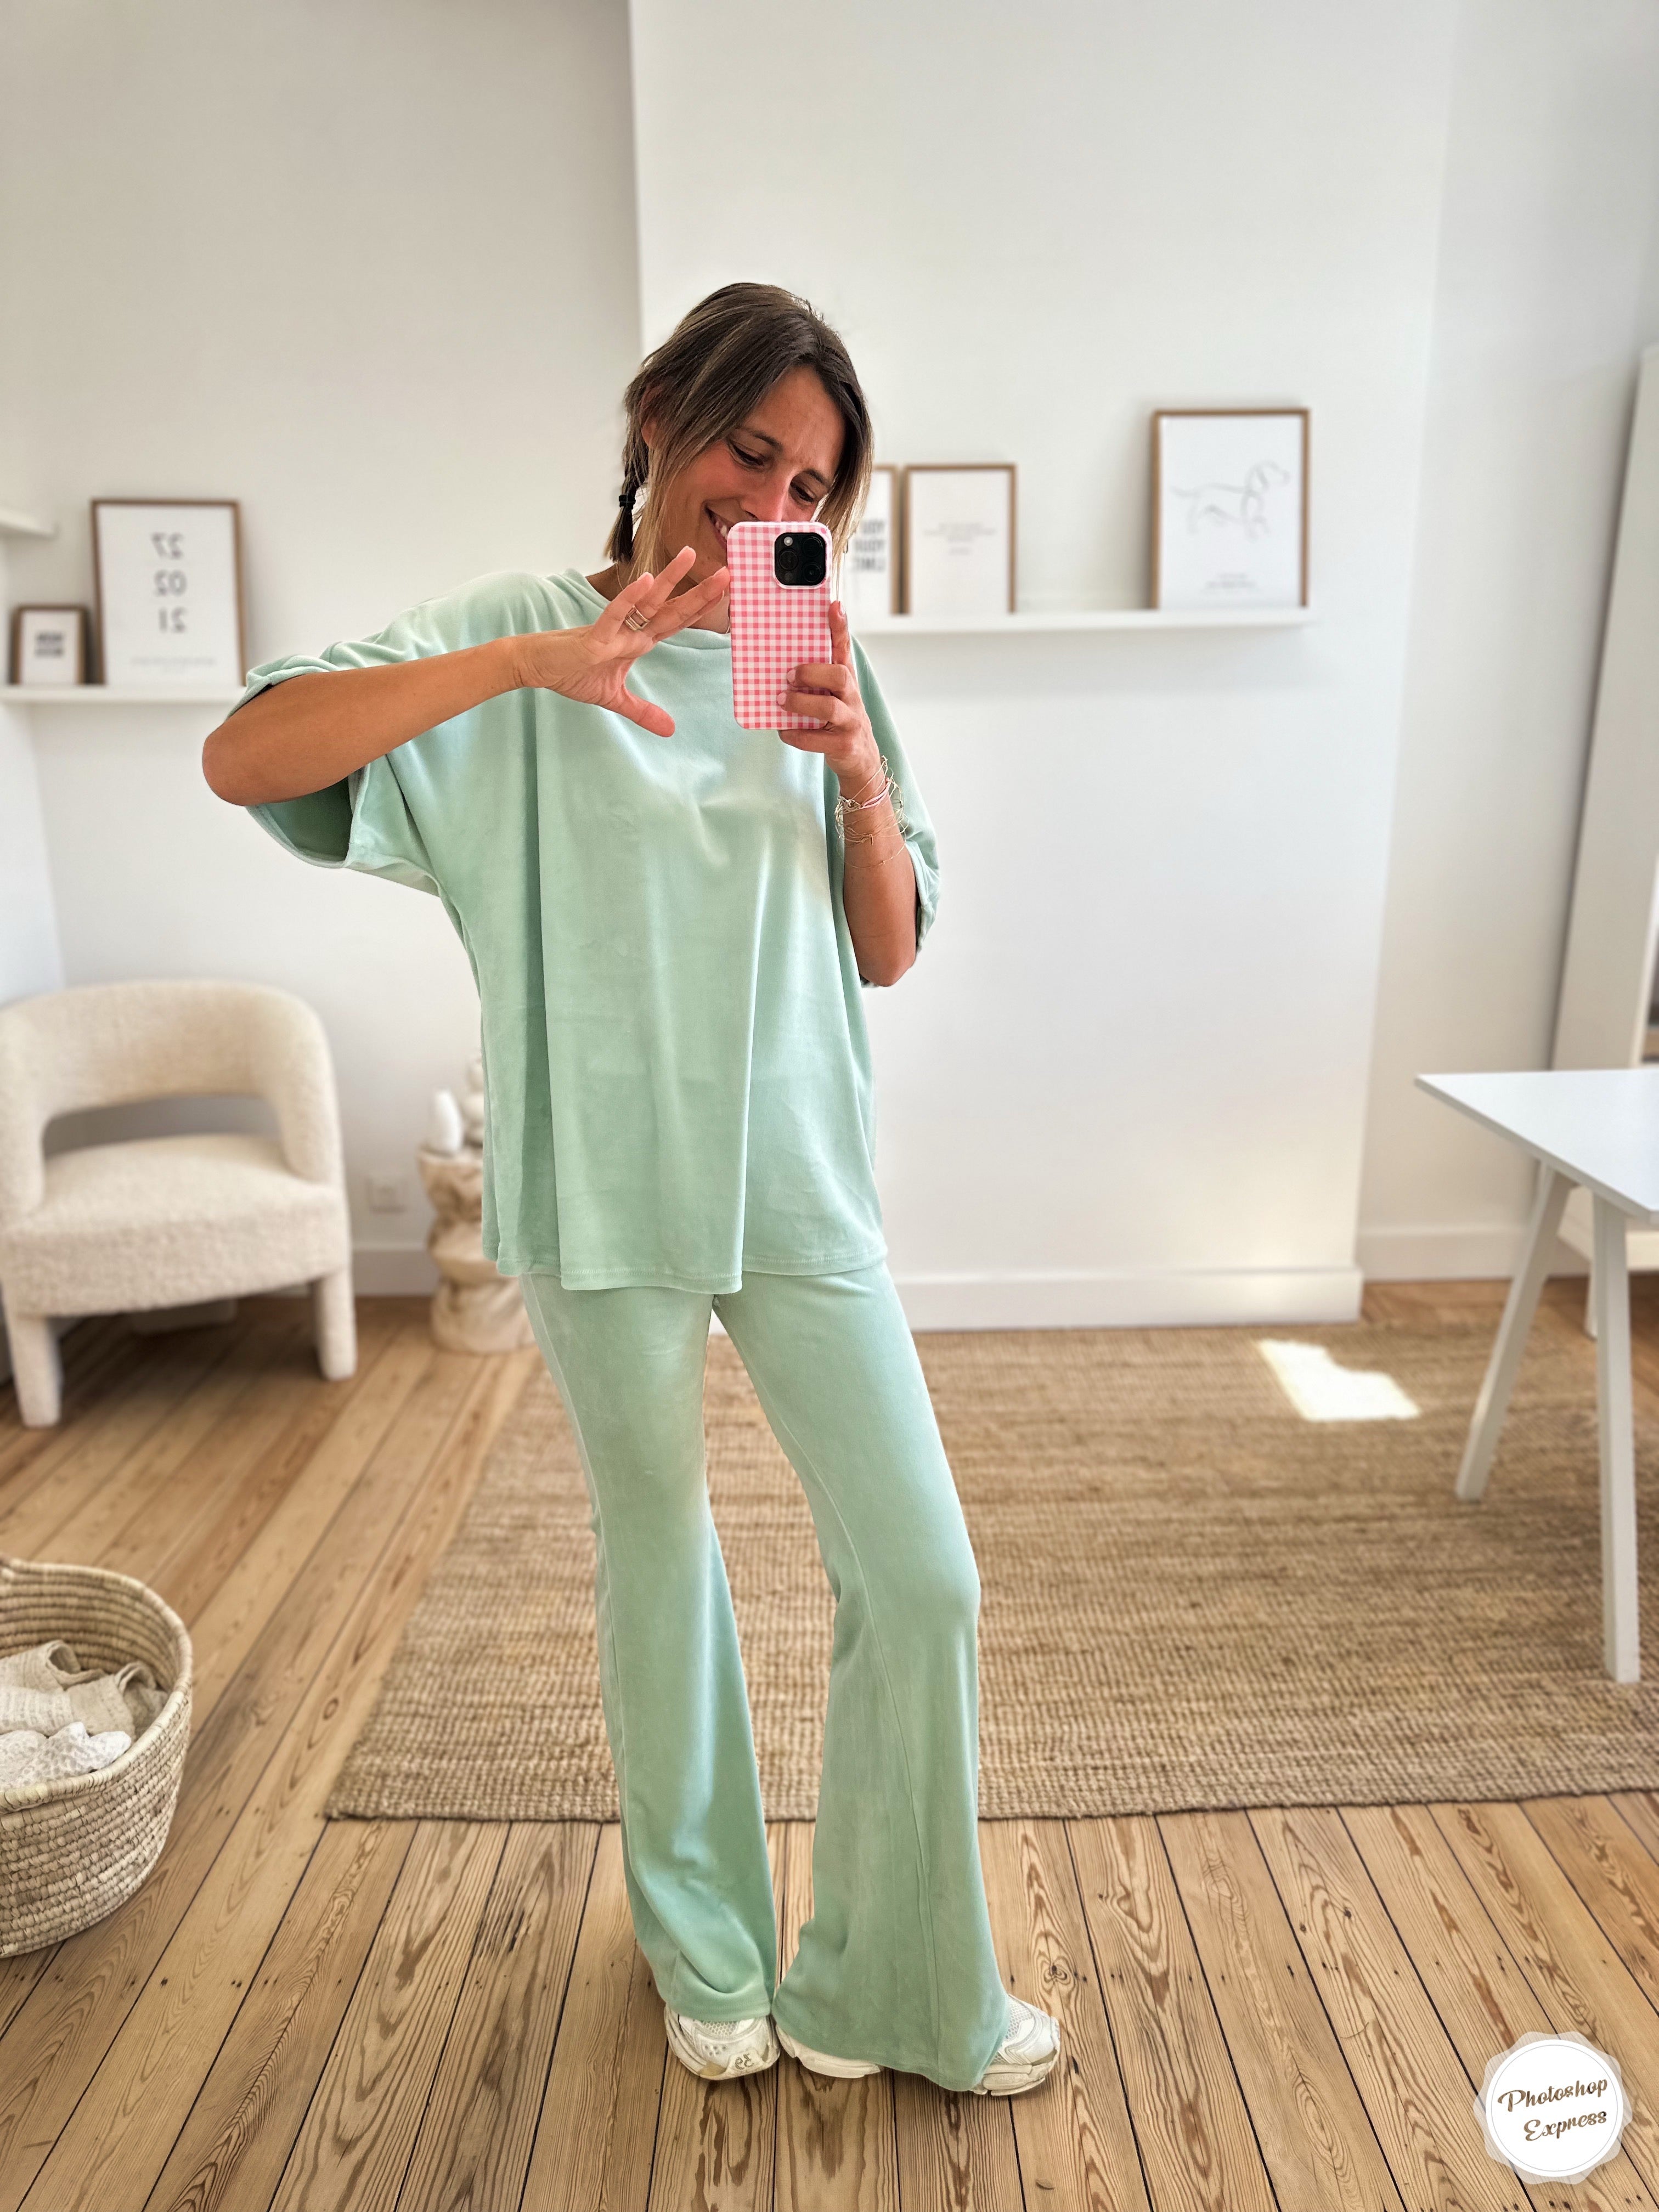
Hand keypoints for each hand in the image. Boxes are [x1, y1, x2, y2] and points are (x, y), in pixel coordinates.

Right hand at [515, 547, 729, 736]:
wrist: (538, 667)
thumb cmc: (573, 672)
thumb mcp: (615, 698)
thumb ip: (643, 711)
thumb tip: (669, 730)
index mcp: (638, 641)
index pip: (676, 622)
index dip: (700, 609)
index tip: (725, 594)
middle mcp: (631, 630)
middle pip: (671, 609)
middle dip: (699, 592)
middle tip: (728, 572)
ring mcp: (614, 631)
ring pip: (646, 601)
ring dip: (669, 579)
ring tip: (689, 556)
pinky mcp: (594, 637)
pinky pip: (614, 615)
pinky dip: (629, 600)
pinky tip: (646, 581)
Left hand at [778, 600, 879, 783]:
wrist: (860, 761)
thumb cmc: (838, 722)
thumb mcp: (833, 695)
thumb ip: (815, 678)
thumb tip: (781, 662)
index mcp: (846, 681)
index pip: (845, 649)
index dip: (840, 627)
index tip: (833, 605)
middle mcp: (853, 698)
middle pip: (840, 675)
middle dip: (811, 672)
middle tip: (788, 674)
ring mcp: (851, 722)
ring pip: (828, 707)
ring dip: (800, 703)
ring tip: (781, 701)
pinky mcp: (844, 745)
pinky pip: (816, 739)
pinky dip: (795, 735)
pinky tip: (783, 731)